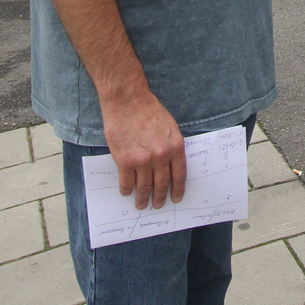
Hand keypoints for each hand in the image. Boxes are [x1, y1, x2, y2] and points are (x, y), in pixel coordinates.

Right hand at [101, 91, 187, 209]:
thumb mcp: (170, 127)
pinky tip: (126, 191)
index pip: (179, 175)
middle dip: (159, 197)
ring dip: (142, 198)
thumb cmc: (148, 110)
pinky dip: (126, 189)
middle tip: (157, 204)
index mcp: (175, 147)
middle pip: (162, 184)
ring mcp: (143, 160)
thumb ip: (171, 146)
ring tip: (141, 204)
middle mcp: (161, 156)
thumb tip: (169, 166)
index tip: (176, 198)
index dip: (177, 189)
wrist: (127, 100)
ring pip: (144, 187)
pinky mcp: (125, 160)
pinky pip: (127, 182)